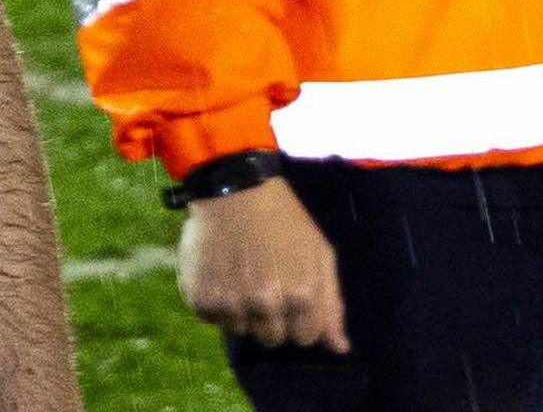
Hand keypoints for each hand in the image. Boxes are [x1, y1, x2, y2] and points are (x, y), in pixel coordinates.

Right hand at [178, 178, 348, 351]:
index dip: (302, 319)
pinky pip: (214, 321)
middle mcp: (265, 304)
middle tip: (269, 284)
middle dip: (275, 318)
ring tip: (245, 276)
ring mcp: (231, 304)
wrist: (236, 194)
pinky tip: (224, 274)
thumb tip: (340, 349)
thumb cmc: (285, 223)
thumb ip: (331, 306)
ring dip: (245, 312)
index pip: (306, 338)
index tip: (295, 297)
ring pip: (242, 332)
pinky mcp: (201, 301)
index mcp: (301, 294)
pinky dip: (219, 304)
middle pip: (274, 339)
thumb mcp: (320, 255)